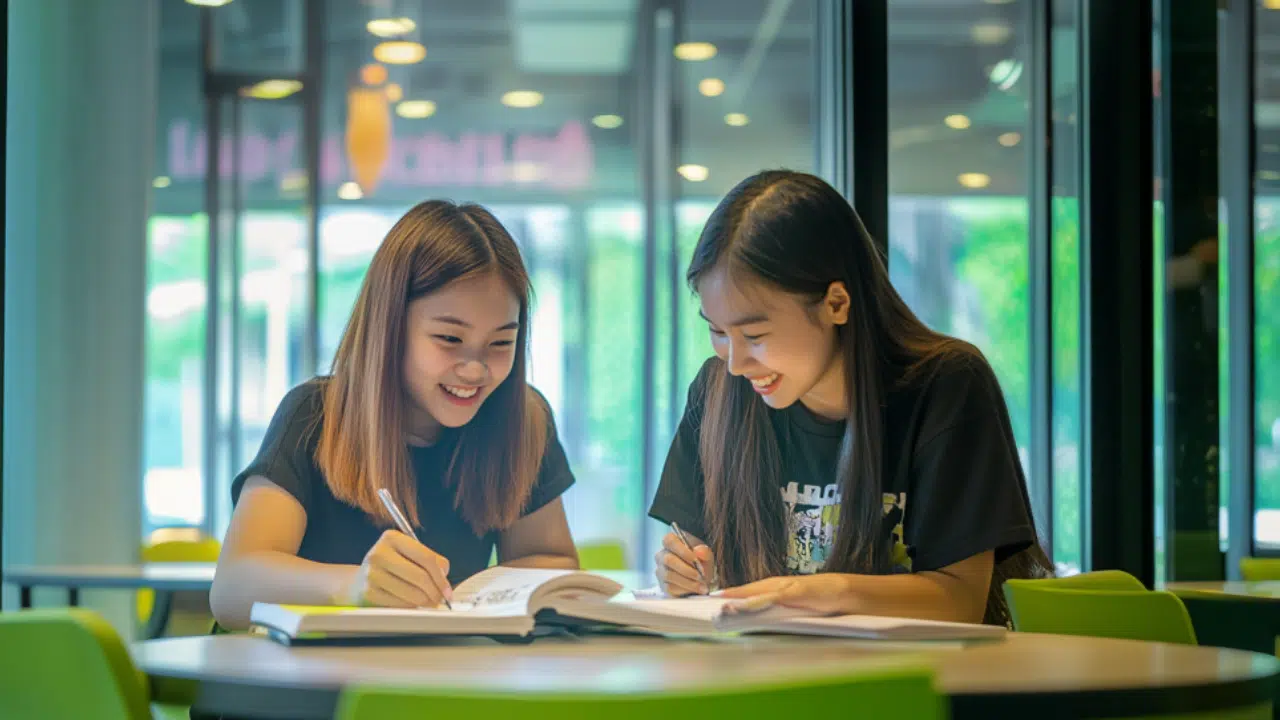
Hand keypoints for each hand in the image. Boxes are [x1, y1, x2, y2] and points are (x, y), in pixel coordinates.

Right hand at [342, 530, 451, 607]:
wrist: (359, 581)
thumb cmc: (391, 567)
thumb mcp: (409, 554)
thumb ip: (431, 560)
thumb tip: (444, 576)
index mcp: (392, 538)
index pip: (426, 557)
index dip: (441, 576)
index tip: (448, 590)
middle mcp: (379, 553)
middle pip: (420, 576)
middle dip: (436, 592)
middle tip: (441, 599)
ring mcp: (372, 573)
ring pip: (412, 593)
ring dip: (426, 602)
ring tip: (429, 602)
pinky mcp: (369, 593)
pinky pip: (401, 604)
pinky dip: (411, 607)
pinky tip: (413, 604)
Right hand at [654, 531, 714, 595]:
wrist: (700, 579)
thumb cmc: (701, 562)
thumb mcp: (706, 555)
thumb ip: (704, 552)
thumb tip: (699, 552)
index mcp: (671, 542)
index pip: (670, 541)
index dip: (682, 550)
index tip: (695, 560)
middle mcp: (662, 555)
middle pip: (668, 560)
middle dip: (686, 569)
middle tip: (700, 576)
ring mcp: (660, 571)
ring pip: (669, 575)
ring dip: (688, 581)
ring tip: (701, 585)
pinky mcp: (663, 585)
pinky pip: (670, 587)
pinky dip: (685, 589)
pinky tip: (696, 589)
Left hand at [719, 574, 854, 613]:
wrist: (840, 591)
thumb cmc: (816, 599)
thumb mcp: (793, 605)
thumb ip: (777, 609)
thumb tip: (760, 619)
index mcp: (775, 588)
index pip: (749, 591)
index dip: (732, 594)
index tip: (713, 598)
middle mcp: (777, 584)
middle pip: (749, 589)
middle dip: (730, 594)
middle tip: (711, 599)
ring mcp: (786, 587)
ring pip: (758, 591)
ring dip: (740, 596)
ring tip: (724, 602)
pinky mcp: (796, 592)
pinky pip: (774, 597)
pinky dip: (760, 599)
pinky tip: (748, 604)